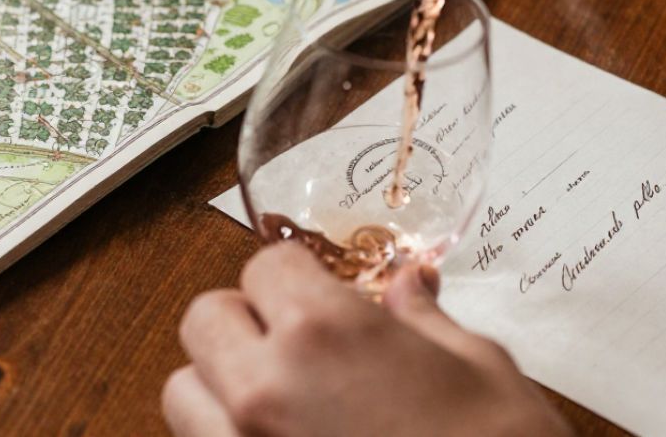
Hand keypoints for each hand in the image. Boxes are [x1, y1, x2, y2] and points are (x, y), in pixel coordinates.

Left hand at [162, 243, 572, 436]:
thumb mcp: (482, 370)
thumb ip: (426, 322)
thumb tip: (409, 288)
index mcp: (325, 333)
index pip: (266, 265)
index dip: (297, 275)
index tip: (322, 292)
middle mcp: (266, 388)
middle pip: (206, 319)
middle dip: (245, 319)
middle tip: (295, 339)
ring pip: (183, 392)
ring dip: (219, 384)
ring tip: (279, 399)